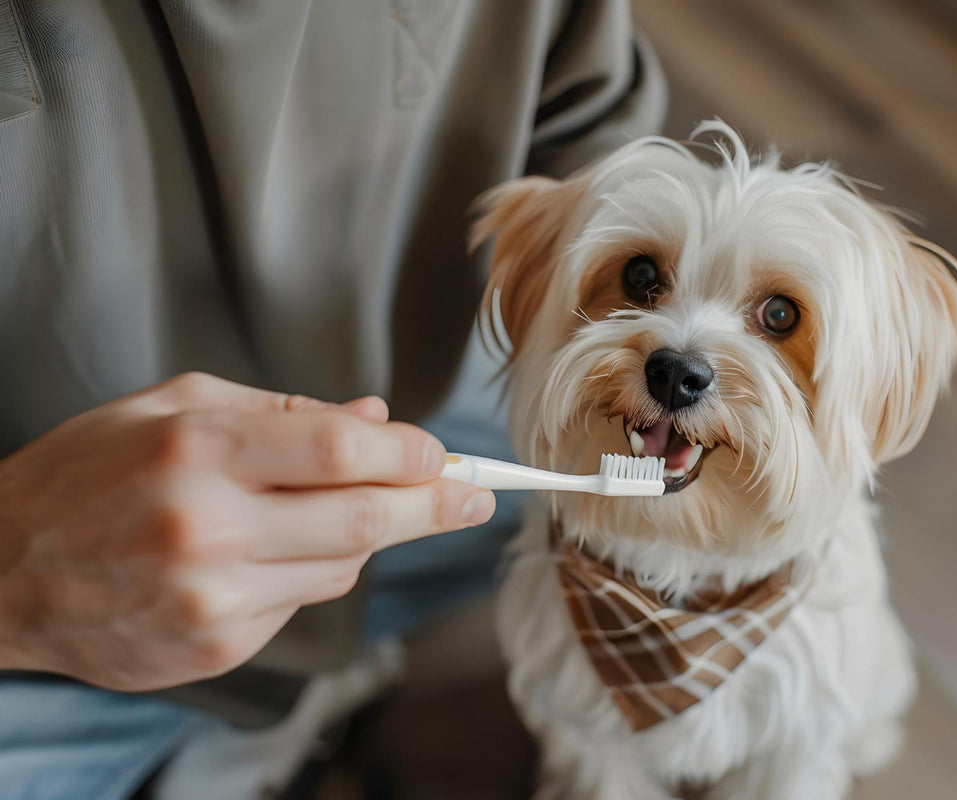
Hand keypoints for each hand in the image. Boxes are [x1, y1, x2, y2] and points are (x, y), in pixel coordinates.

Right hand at [0, 372, 493, 690]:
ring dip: (369, 537)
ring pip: (344, 568)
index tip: (441, 454)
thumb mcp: (172, 405)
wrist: (2, 571)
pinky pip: (303, 605)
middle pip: (366, 521)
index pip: (341, 451)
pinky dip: (316, 571)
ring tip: (342, 509)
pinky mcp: (216, 647)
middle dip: (437, 505)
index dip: (411, 454)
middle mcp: (209, 530)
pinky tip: (278, 550)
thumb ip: (282, 410)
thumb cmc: (88, 472)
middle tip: (477, 494)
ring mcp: (213, 598)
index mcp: (199, 451)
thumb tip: (376, 421)